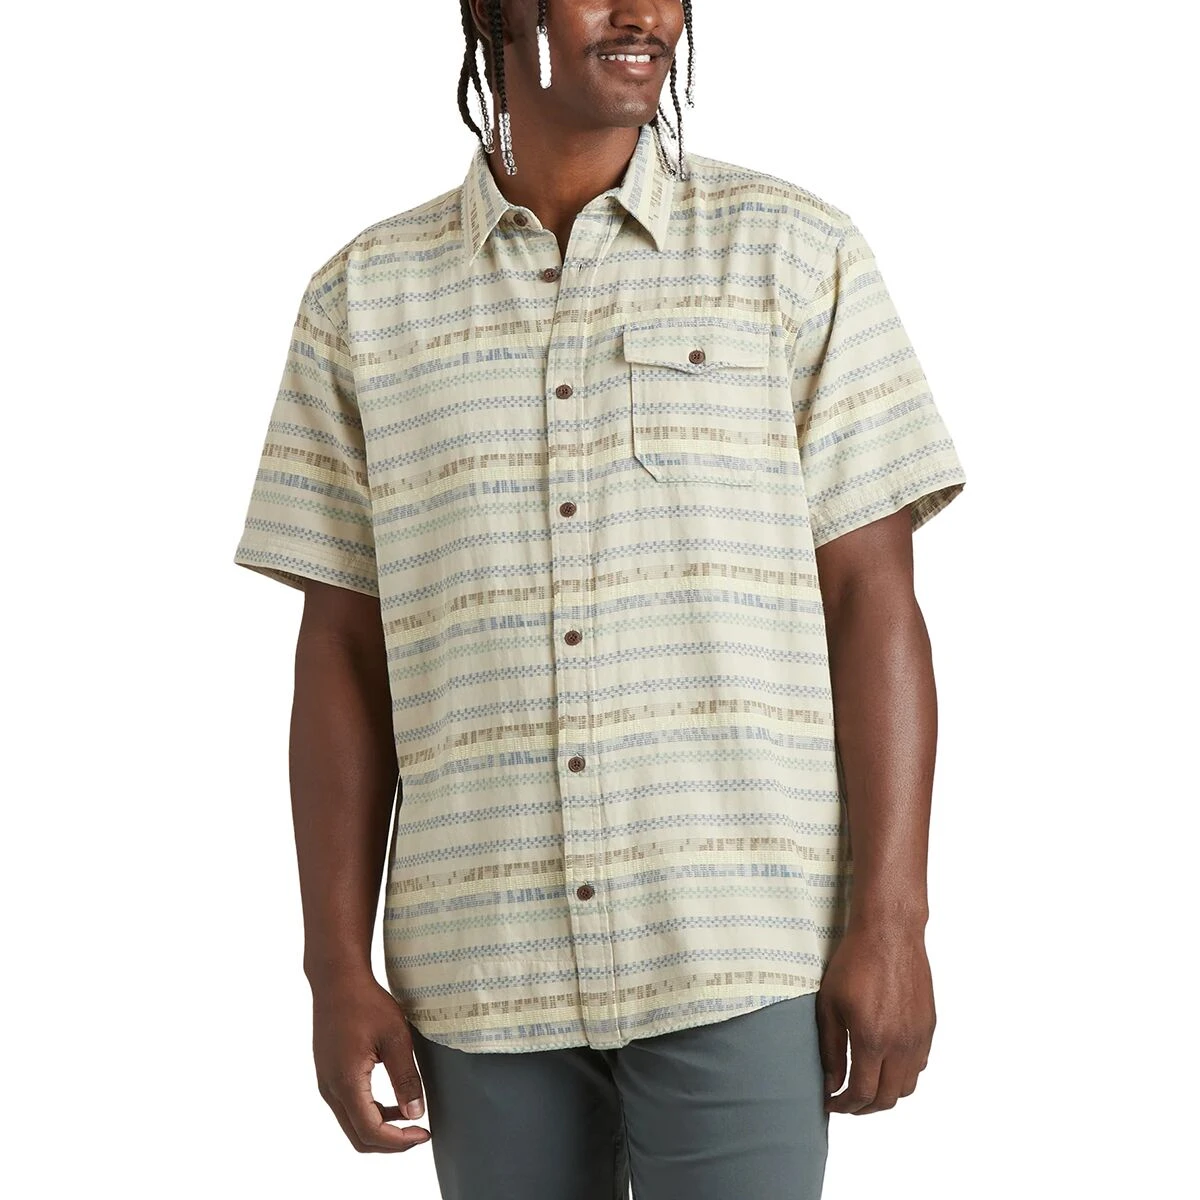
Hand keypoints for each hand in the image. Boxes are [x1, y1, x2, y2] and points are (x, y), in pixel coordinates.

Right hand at [311, 975, 431, 1150]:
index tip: (424, 1133)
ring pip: (352, 1122)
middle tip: (419, 1132)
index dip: (399, 1141)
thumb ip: (406, 1078)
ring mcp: (326, 1081)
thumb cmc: (366, 1003)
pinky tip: (392, 1101)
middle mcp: (330, 1088)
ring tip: (409, 1114)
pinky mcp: (328, 1073)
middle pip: (358, 1136)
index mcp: (346, 1082)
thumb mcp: (396, 1038)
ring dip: (380, 1126)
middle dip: (390, 1142)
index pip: (370, 1132)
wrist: (337, 980)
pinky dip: (370, 1112)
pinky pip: (348, 1106)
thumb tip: (415, 1112)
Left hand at [816, 920, 934, 1114]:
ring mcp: (919, 1037)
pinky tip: (885, 1064)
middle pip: (887, 1098)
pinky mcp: (929, 1026)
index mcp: (873, 1040)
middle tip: (845, 1103)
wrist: (889, 933)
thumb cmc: (855, 962)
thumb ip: (831, 1048)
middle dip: (863, 1108)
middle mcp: (901, 1045)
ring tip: (865, 1086)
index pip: (862, 1093)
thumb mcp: (830, 1004)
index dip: (844, 1106)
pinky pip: (919, 1064)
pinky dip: (902, 1075)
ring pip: (907, 1086)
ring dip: (885, 1094)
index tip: (830, 1104)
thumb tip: (831, 1082)